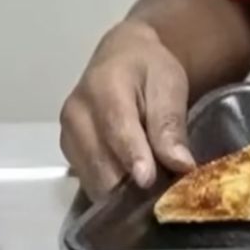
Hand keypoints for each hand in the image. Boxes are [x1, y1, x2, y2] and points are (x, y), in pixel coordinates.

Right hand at [61, 20, 198, 200]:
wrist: (122, 57)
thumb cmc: (149, 69)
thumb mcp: (169, 85)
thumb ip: (170, 124)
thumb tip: (180, 164)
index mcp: (103, 87)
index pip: (117, 128)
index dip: (133, 157)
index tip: (148, 180)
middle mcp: (77, 113)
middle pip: (101, 161)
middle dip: (132, 183)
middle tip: (165, 192)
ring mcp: (69, 134)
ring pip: (94, 178)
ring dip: (123, 190)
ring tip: (153, 188)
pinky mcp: (69, 151)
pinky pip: (90, 181)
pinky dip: (113, 189)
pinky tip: (134, 186)